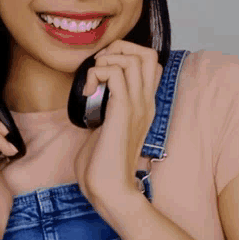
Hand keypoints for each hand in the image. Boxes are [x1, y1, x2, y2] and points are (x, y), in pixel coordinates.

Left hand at [73, 40, 162, 215]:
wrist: (110, 190)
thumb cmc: (102, 166)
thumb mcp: (104, 130)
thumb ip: (103, 111)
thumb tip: (90, 98)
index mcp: (143, 106)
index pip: (149, 63)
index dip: (125, 54)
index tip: (102, 70)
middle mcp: (145, 102)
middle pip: (146, 53)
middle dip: (118, 49)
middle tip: (98, 68)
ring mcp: (137, 106)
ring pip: (132, 59)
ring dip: (106, 61)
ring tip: (92, 81)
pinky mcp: (123, 112)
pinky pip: (116, 74)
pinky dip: (98, 73)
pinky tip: (88, 91)